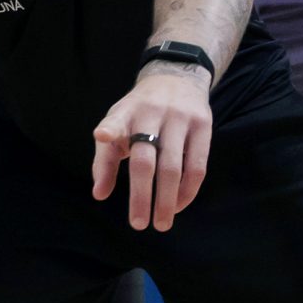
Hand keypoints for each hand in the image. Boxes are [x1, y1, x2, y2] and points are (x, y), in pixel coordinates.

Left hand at [92, 65, 212, 231]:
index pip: (116, 121)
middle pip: (145, 160)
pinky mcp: (203, 125)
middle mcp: (152, 113)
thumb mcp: (117, 125)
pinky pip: (197, 165)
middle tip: (139, 224)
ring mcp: (180, 119)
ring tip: (162, 223)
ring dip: (167, 199)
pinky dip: (188, 189)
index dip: (110, 130)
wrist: (176, 78)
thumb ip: (104, 159)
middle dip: (142, 195)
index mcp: (126, 112)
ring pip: (173, 167)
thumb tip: (99, 194)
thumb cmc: (138, 113)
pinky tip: (179, 205)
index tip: (102, 136)